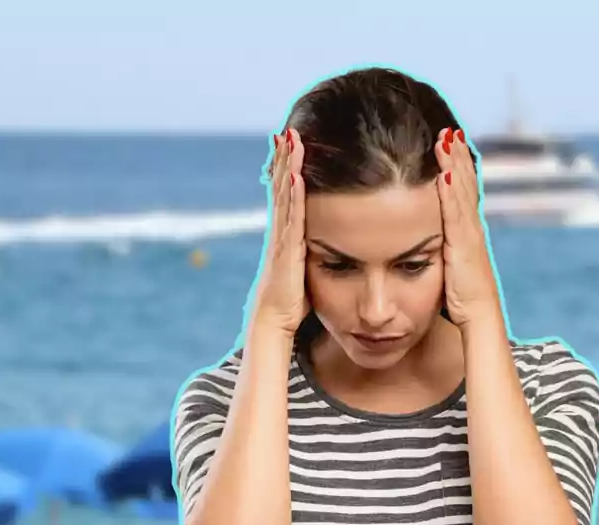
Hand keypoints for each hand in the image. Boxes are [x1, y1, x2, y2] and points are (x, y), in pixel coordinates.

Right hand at [250, 128, 307, 335]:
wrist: (273, 320)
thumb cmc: (291, 301)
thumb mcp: (304, 270)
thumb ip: (310, 254)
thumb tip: (324, 247)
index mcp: (286, 234)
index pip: (287, 194)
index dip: (287, 169)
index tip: (292, 145)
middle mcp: (280, 230)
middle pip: (282, 186)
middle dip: (284, 158)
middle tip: (288, 130)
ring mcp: (281, 237)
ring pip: (284, 194)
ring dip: (287, 166)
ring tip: (290, 139)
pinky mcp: (286, 247)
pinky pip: (291, 214)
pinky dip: (293, 192)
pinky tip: (295, 174)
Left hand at [434, 127, 501, 327]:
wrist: (480, 318)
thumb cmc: (463, 300)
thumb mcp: (452, 268)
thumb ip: (445, 251)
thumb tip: (435, 242)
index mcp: (468, 233)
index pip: (463, 192)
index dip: (458, 167)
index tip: (449, 144)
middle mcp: (472, 228)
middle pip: (466, 184)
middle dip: (458, 156)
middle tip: (450, 129)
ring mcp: (470, 235)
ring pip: (463, 191)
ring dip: (455, 164)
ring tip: (447, 138)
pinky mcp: (464, 245)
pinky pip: (455, 212)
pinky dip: (452, 190)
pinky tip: (445, 172)